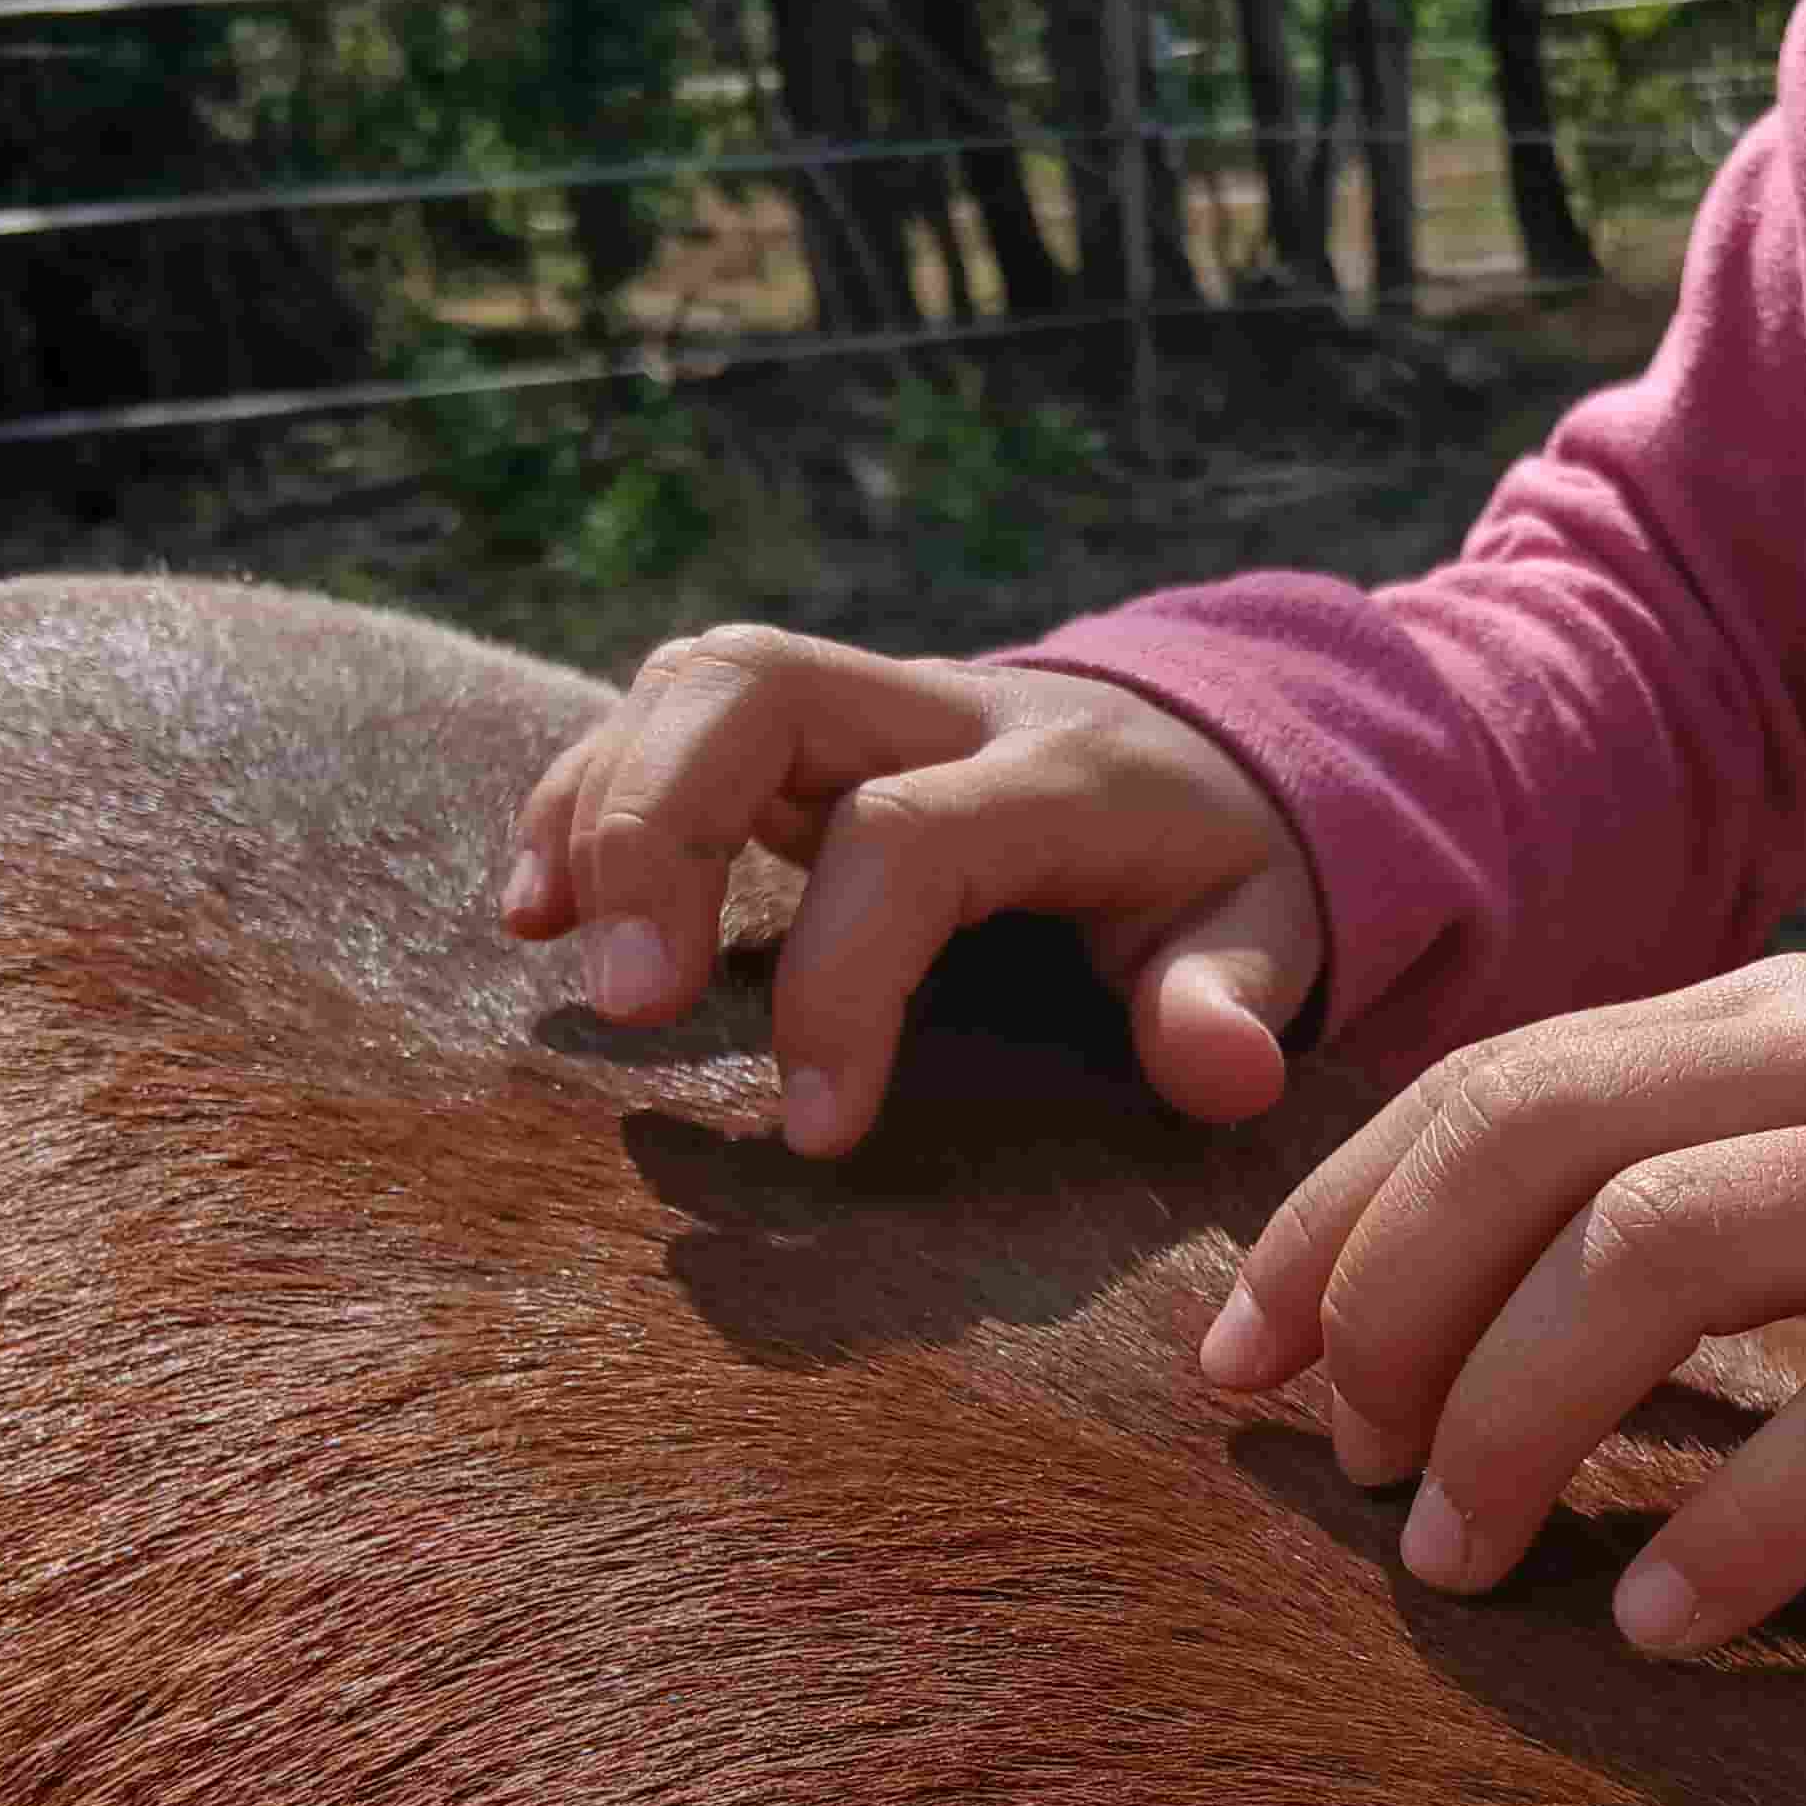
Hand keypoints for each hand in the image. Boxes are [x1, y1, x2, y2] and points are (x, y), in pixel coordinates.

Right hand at [501, 624, 1323, 1144]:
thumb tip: (1223, 1074)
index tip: (815, 1126)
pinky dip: (580, 792)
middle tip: (635, 1004)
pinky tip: (533, 905)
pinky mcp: (804, 722)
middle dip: (662, 829)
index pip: (908, 839)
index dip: (842, 977)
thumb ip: (1238, 1001)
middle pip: (759, 690)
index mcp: (1059, 775)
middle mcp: (944, 708)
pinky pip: (664, 710)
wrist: (1217, 746)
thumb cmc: (1222, 869)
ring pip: (696, 679)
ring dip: (600, 801)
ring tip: (549, 942)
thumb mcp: (1271, 934)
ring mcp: (863, 700)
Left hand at [1194, 956, 1805, 1653]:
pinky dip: (1749, 1514)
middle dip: (1399, 1311)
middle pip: (1547, 1143)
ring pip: (1676, 1246)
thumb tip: (1424, 1315)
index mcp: (1782, 1011)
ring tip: (1459, 1559)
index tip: (1236, 1367)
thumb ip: (1676, 1177)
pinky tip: (1667, 1616)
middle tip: (1344, 1475)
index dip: (1341, 1219)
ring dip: (1526, 1412)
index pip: (1498, 1080)